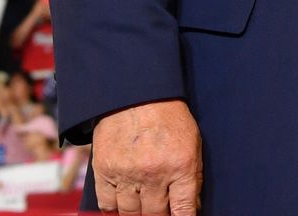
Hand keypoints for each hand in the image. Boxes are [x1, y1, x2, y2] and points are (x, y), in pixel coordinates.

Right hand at [92, 99, 201, 214]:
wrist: (135, 94)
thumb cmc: (169, 118)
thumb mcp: (192, 143)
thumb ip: (193, 177)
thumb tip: (192, 207)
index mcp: (181, 166)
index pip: (183, 210)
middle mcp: (154, 174)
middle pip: (155, 215)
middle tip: (160, 214)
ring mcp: (127, 174)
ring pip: (131, 214)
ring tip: (143, 212)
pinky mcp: (104, 171)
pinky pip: (106, 205)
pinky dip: (113, 212)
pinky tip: (121, 212)